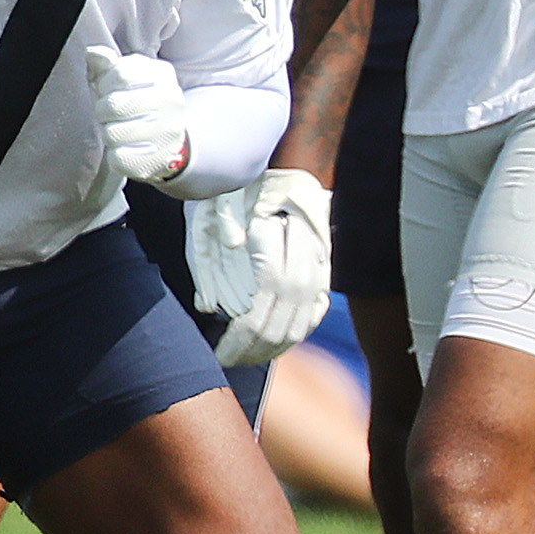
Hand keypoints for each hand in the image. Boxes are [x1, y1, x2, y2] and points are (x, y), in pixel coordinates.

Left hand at [86, 44, 192, 187]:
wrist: (167, 142)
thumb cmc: (136, 104)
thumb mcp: (123, 80)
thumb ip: (107, 65)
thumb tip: (92, 53)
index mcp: (162, 74)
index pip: (121, 74)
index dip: (106, 85)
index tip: (110, 91)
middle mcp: (171, 100)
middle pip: (115, 105)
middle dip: (104, 111)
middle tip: (111, 115)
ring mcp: (168, 132)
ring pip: (113, 134)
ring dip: (109, 134)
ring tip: (120, 131)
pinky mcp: (158, 160)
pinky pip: (119, 158)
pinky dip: (116, 156)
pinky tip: (126, 149)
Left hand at [185, 167, 332, 364]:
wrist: (292, 172)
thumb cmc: (251, 185)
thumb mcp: (224, 200)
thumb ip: (216, 245)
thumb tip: (209, 304)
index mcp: (282, 242)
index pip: (262, 307)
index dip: (241, 336)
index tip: (221, 350)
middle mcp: (309, 261)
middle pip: (280, 323)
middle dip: (252, 350)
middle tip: (228, 361)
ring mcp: (320, 271)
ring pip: (299, 326)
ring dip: (271, 350)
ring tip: (245, 360)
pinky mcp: (325, 276)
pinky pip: (313, 317)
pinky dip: (293, 338)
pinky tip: (272, 349)